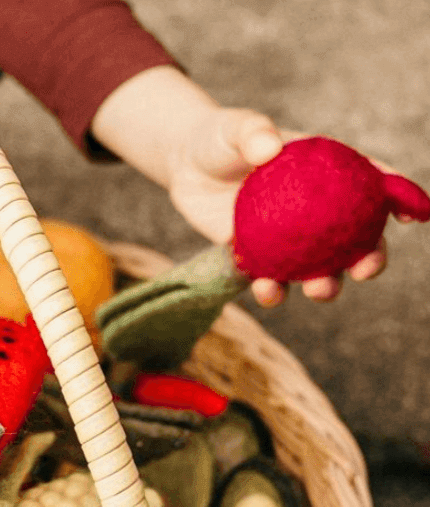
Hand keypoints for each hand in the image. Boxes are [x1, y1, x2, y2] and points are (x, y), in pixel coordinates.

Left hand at [167, 108, 388, 305]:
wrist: (187, 166)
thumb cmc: (221, 138)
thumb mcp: (236, 128)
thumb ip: (253, 132)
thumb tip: (269, 148)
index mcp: (329, 173)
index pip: (372, 184)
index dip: (399, 200)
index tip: (415, 216)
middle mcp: (316, 212)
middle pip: (354, 239)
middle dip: (368, 258)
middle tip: (364, 269)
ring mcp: (288, 239)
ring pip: (316, 269)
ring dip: (323, 284)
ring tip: (318, 290)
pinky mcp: (257, 258)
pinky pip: (269, 279)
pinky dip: (272, 288)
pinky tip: (267, 289)